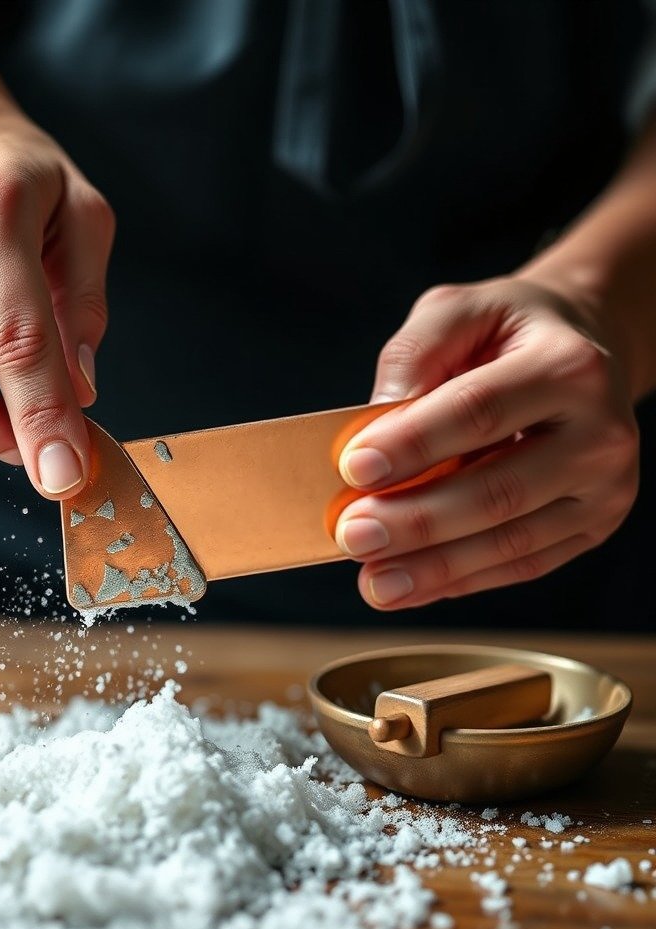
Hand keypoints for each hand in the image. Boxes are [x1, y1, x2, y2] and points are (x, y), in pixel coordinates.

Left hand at [335, 277, 639, 608]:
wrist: (582, 349)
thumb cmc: (506, 334)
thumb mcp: (458, 310)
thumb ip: (414, 355)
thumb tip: (372, 427)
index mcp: (567, 365)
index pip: (478, 412)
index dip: (413, 445)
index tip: (353, 470)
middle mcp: (601, 432)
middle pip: (498, 490)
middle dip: (417, 521)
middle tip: (352, 537)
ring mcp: (605, 487)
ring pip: (513, 542)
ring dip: (435, 569)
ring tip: (374, 583)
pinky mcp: (593, 525)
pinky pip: (525, 564)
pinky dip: (463, 581)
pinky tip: (413, 588)